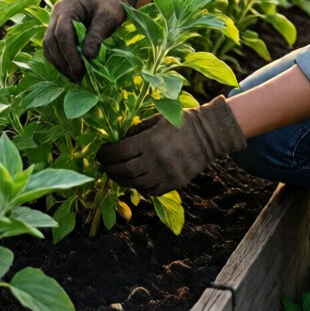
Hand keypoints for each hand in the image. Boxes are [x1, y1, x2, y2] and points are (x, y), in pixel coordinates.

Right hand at [42, 0, 137, 81]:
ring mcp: (55, 21)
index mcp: (69, 6)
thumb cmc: (112, 4)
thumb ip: (96, 35)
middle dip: (63, 62)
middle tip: (77, 78)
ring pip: (49, 46)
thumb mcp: (108, 18)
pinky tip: (72, 70)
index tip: (79, 70)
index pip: (62, 33)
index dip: (69, 54)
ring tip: (75, 78)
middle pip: (51, 41)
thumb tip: (88, 57)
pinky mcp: (58, 29)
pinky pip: (54, 47)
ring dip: (60, 63)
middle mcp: (57, 13)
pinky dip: (61, 60)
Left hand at [96, 96, 246, 196]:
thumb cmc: (181, 122)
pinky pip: (151, 191)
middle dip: (110, 170)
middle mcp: (156, 159)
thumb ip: (137, 131)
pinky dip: (140, 188)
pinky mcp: (174, 183)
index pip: (119, 152)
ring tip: (116, 176)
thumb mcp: (157, 119)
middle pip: (124, 171)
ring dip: (122, 181)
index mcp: (150, 140)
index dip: (106, 155)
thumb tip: (117, 142)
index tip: (100, 154)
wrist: (209, 135)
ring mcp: (166, 174)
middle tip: (103, 167)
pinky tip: (135, 182)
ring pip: (136, 184)